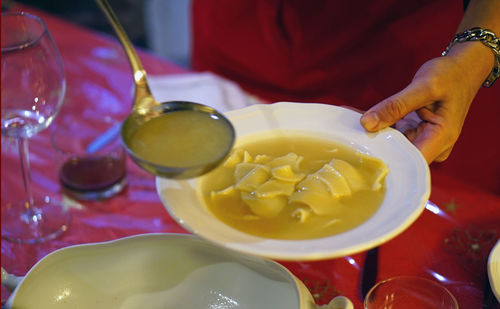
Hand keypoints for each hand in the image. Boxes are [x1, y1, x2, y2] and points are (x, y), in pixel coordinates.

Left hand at [359, 47, 486, 163]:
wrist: (463, 68)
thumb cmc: (450, 75)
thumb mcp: (423, 87)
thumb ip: (395, 106)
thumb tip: (367, 123)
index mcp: (440, 139)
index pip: (409, 164)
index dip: (385, 162)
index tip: (361, 153)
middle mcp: (433, 146)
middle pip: (399, 157)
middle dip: (374, 147)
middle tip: (348, 138)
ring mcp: (423, 140)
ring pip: (393, 145)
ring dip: (372, 136)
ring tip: (348, 127)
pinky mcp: (415, 132)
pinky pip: (393, 134)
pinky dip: (378, 126)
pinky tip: (358, 119)